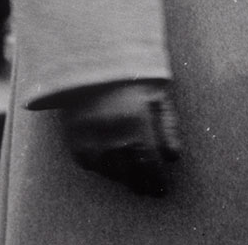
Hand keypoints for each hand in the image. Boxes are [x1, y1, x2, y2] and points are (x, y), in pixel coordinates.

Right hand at [59, 80, 180, 196]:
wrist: (92, 56)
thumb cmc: (130, 70)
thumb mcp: (157, 91)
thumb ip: (167, 125)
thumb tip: (173, 156)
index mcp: (136, 121)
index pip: (150, 163)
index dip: (157, 180)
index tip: (162, 189)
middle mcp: (112, 134)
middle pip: (129, 173)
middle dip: (141, 183)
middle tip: (150, 190)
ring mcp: (90, 137)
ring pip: (109, 172)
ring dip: (122, 178)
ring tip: (132, 178)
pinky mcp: (73, 136)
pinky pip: (89, 163)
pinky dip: (101, 167)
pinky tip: (111, 165)